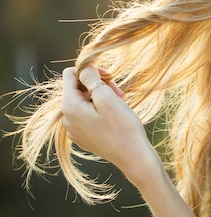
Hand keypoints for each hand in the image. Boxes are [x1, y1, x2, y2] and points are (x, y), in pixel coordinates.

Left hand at [61, 66, 157, 184]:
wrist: (132, 155)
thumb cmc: (122, 126)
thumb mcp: (107, 97)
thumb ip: (91, 78)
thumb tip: (83, 66)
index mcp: (69, 106)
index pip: (70, 74)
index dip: (90, 70)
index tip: (108, 76)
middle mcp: (67, 118)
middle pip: (78, 88)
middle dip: (98, 85)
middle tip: (118, 92)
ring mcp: (74, 129)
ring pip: (84, 101)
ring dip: (101, 97)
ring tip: (119, 103)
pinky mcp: (83, 136)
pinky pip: (87, 115)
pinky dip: (100, 110)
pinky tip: (114, 116)